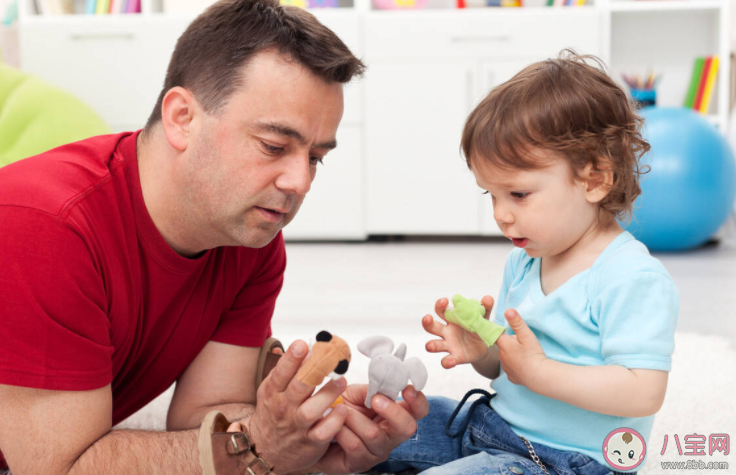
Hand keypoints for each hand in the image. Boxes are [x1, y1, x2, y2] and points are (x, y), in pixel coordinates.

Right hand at [243, 340, 348, 474]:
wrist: (264, 450)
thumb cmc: (273, 413)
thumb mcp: (271, 390)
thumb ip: (286, 369)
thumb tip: (304, 345)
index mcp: (274, 392)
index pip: (281, 373)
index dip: (291, 358)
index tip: (303, 344)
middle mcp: (284, 408)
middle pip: (299, 388)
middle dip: (315, 371)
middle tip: (331, 358)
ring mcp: (297, 426)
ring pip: (312, 410)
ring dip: (328, 394)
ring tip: (342, 381)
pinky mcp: (310, 442)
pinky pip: (323, 432)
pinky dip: (334, 421)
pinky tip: (342, 409)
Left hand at [309, 384, 428, 474]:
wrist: (318, 430)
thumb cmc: (341, 410)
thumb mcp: (356, 394)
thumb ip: (370, 389)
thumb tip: (382, 382)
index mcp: (395, 415)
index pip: (418, 411)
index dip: (418, 401)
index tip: (407, 389)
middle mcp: (391, 435)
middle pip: (407, 427)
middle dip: (392, 411)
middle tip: (376, 400)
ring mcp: (378, 451)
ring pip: (374, 434)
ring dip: (355, 418)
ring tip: (341, 409)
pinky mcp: (361, 463)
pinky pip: (355, 445)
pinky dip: (342, 430)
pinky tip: (335, 425)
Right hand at [423, 296, 493, 367]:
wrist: (486, 346)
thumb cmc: (479, 328)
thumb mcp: (483, 318)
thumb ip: (485, 309)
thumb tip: (488, 298)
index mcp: (452, 319)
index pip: (441, 310)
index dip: (440, 305)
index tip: (444, 301)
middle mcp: (446, 331)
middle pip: (432, 326)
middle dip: (427, 322)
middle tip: (427, 318)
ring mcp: (448, 345)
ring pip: (434, 344)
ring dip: (431, 345)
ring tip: (431, 345)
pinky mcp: (454, 357)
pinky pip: (446, 360)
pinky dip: (446, 362)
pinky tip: (451, 361)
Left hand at [496, 309, 547, 386]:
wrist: (539, 376)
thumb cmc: (532, 354)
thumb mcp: (526, 335)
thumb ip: (517, 322)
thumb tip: (508, 310)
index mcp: (503, 344)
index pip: (496, 334)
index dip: (501, 331)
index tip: (505, 330)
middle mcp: (501, 356)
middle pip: (503, 346)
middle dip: (510, 343)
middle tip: (523, 344)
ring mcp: (506, 368)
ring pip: (507, 357)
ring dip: (513, 354)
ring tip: (525, 354)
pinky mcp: (511, 377)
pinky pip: (512, 368)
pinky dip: (517, 366)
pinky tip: (524, 365)